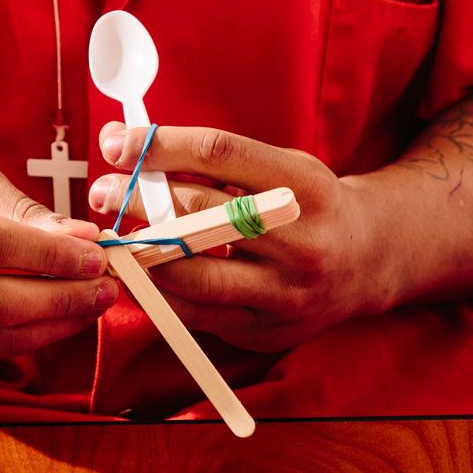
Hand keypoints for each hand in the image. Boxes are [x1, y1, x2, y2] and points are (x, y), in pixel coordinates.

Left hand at [87, 122, 380, 350]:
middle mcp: (300, 243)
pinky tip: (137, 272)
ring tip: (113, 236)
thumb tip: (122, 141)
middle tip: (103, 190)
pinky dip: (157, 291)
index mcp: (305, 187)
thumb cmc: (308, 204)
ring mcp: (284, 295)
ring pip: (191, 276)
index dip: (160, 145)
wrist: (369, 261)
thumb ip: (210, 157)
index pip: (220, 153)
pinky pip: (194, 314)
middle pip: (200, 216)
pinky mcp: (264, 331)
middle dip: (139, 201)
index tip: (117, 143)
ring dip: (139, 254)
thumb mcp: (280, 166)